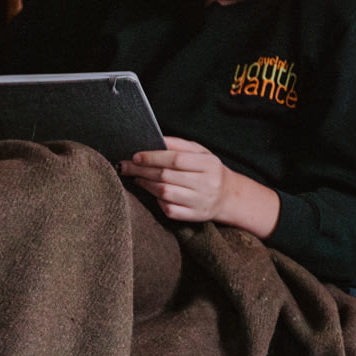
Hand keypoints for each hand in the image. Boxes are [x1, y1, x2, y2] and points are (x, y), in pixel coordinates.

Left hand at [121, 136, 280, 238]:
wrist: (229, 196)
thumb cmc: (209, 170)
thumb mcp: (201, 152)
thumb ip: (179, 144)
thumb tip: (155, 140)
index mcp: (209, 164)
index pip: (176, 159)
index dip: (153, 157)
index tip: (136, 156)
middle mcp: (207, 184)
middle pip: (167, 176)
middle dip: (142, 170)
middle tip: (126, 166)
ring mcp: (201, 202)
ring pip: (165, 193)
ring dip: (146, 185)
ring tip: (136, 178)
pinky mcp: (195, 216)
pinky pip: (170, 210)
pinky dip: (158, 201)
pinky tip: (153, 193)